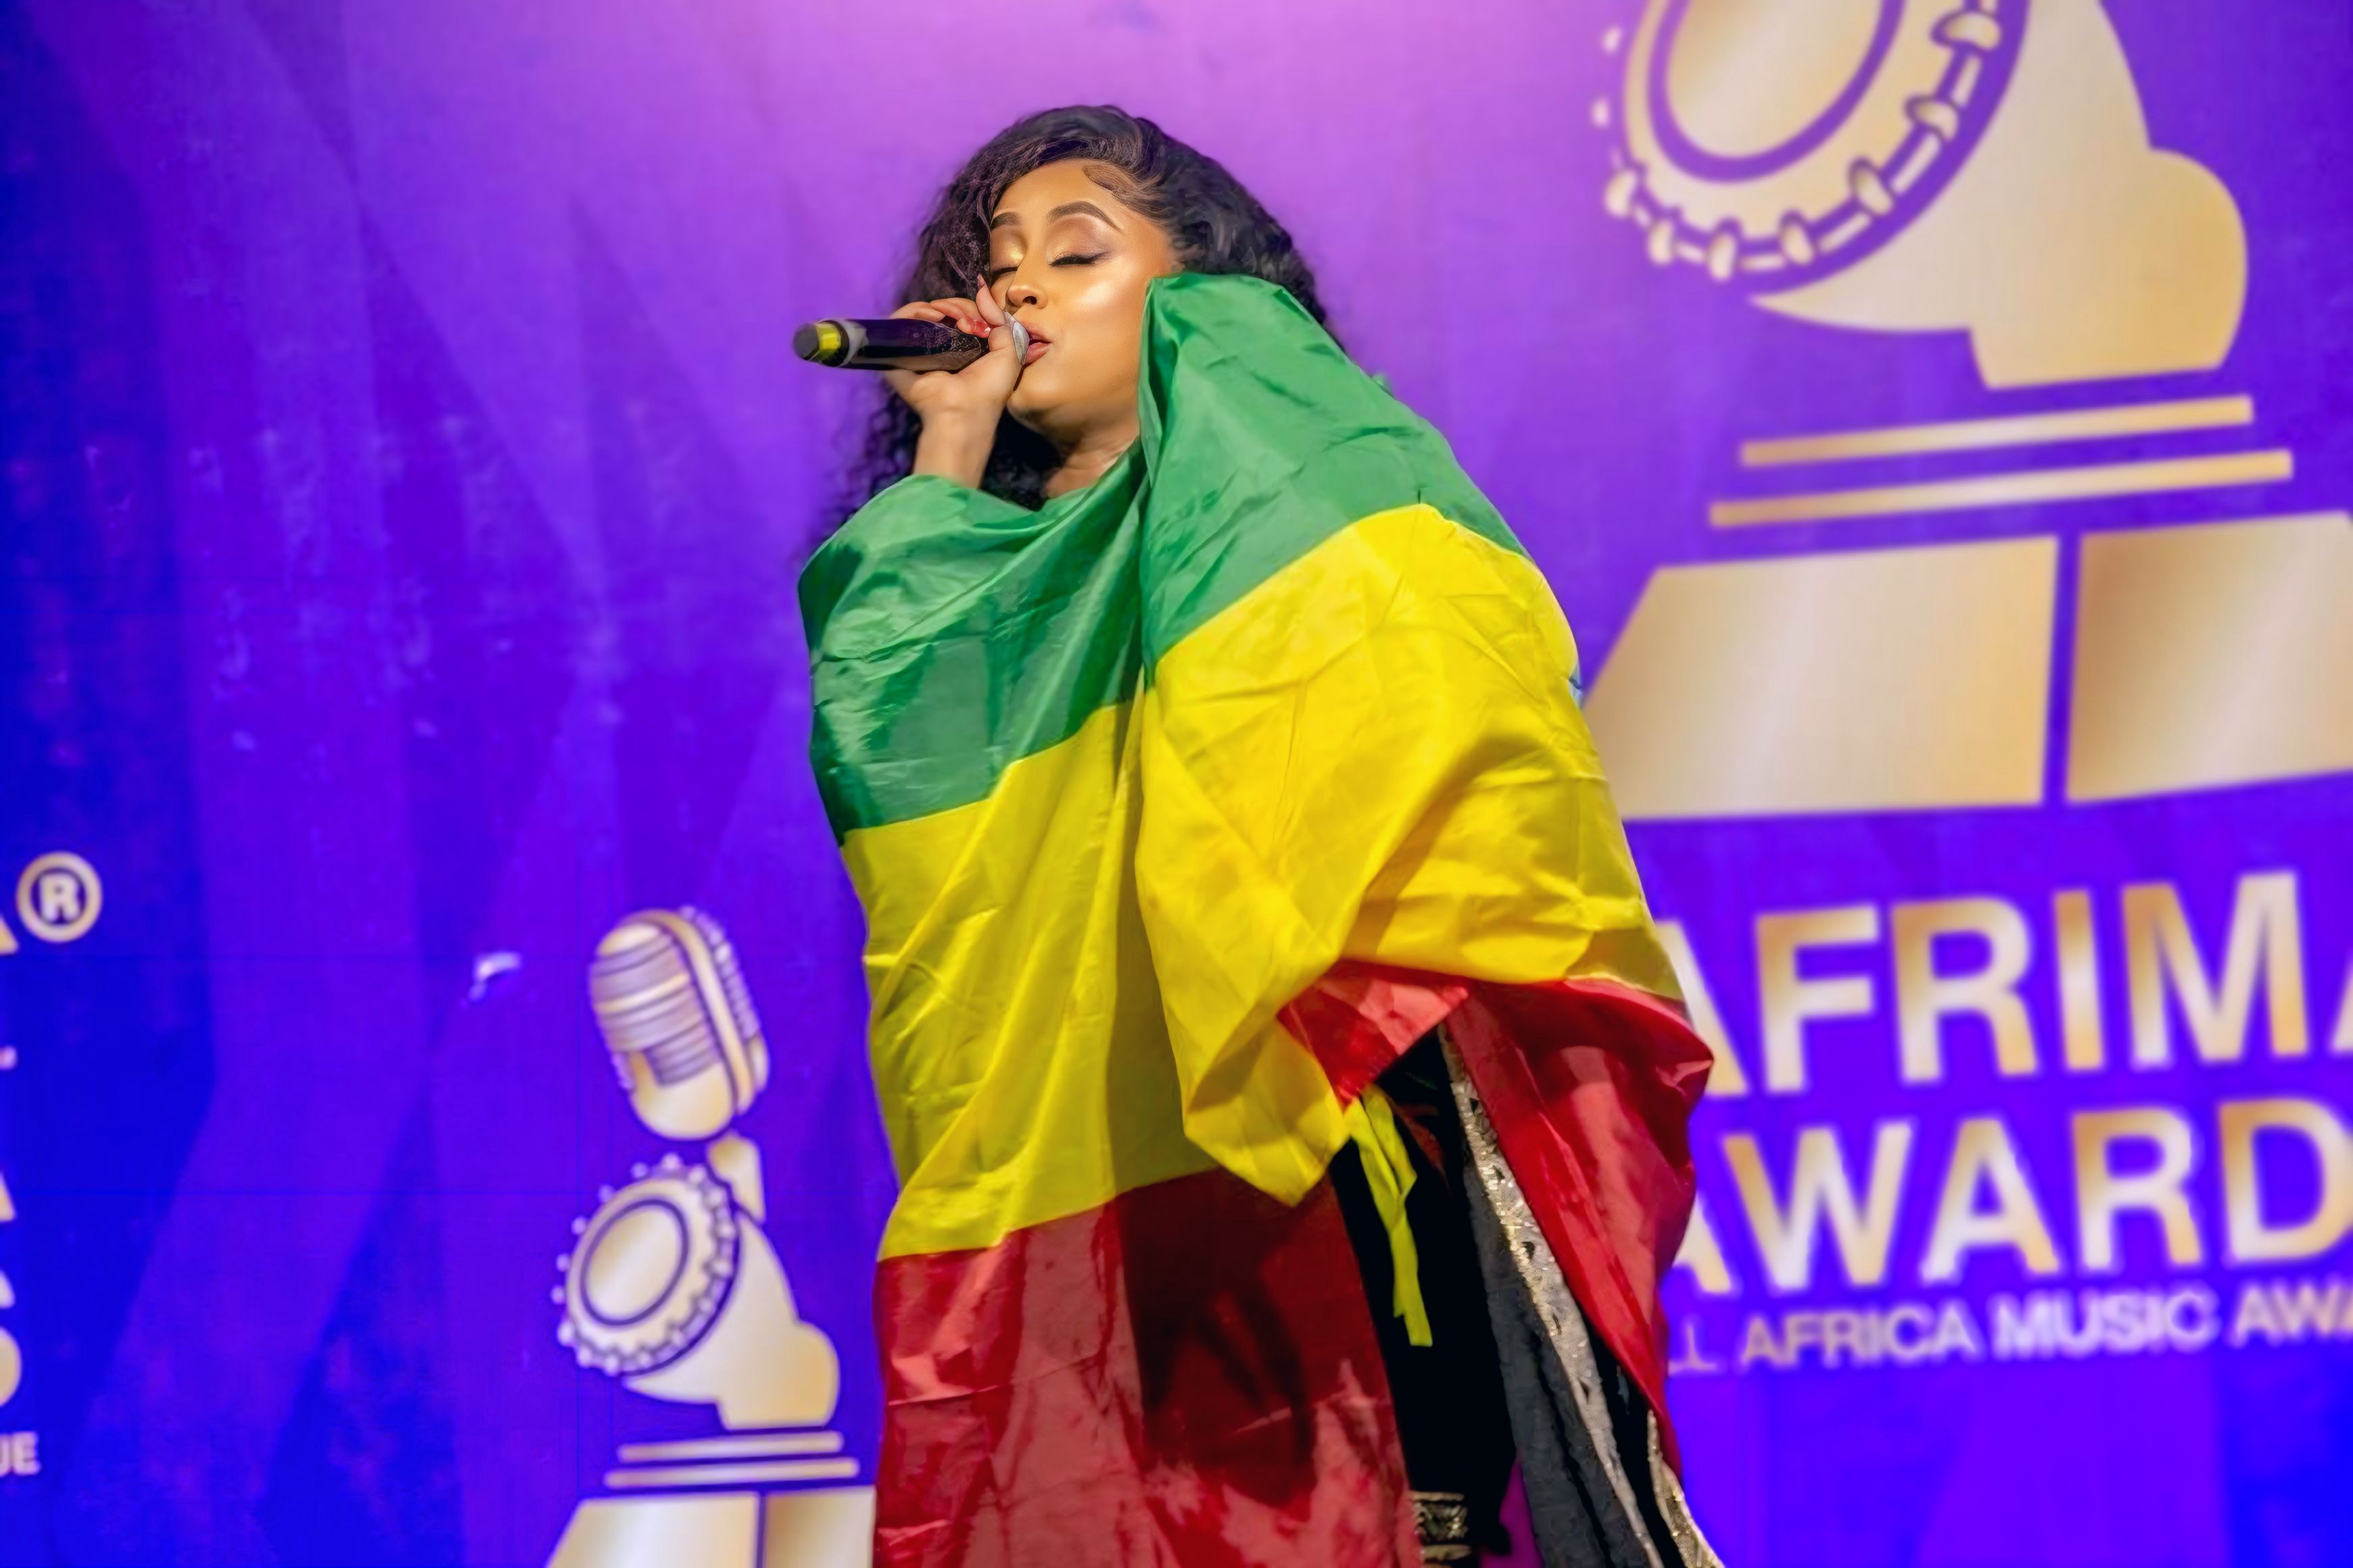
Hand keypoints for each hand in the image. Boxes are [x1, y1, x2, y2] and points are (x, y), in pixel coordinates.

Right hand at [887, 280, 1026, 487]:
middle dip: (958, 306)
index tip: (980, 324)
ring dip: (939, 306)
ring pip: (923, 311)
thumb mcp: (1009, 351)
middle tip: (967, 323)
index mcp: (963, 346)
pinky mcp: (900, 351)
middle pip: (944, 309)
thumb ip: (1000, 319)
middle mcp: (940, 345)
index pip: (963, 313)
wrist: (964, 412)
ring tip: (950, 318)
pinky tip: (933, 315)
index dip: (972, 309)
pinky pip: (900, 320)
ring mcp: (919, 348)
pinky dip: (915, 310)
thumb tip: (982, 288)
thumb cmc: (989, 390)